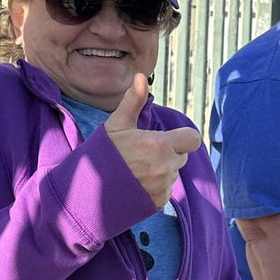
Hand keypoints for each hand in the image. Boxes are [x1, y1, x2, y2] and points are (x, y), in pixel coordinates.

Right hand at [105, 74, 200, 207]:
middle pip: (182, 156)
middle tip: (143, 153)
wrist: (87, 191)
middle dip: (169, 152)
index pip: (192, 139)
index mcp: (159, 144)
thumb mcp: (116, 125)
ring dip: (162, 169)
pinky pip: (166, 189)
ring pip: (173, 173)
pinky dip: (156, 186)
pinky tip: (137, 183)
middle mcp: (166, 167)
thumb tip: (141, 77)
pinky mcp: (159, 202)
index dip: (182, 137)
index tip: (166, 138)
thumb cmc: (102, 154)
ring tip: (136, 169)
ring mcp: (163, 186)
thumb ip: (133, 101)